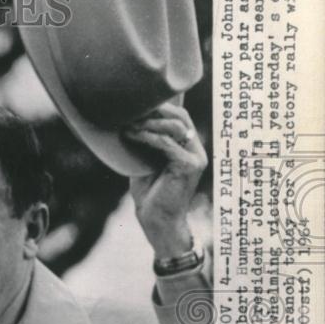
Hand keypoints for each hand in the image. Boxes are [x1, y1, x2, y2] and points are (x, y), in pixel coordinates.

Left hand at [123, 103, 207, 256]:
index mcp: (188, 146)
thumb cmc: (150, 191)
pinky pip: (167, 144)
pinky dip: (148, 137)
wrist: (157, 220)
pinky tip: (132, 135)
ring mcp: (195, 157)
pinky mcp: (189, 166)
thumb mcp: (146, 160)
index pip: (180, 116)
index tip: (136, 103)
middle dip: (155, 110)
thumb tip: (128, 118)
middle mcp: (196, 149)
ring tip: (128, 124)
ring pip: (175, 127)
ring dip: (149, 122)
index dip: (161, 106)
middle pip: (180, 117)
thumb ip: (146, 141)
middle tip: (131, 111)